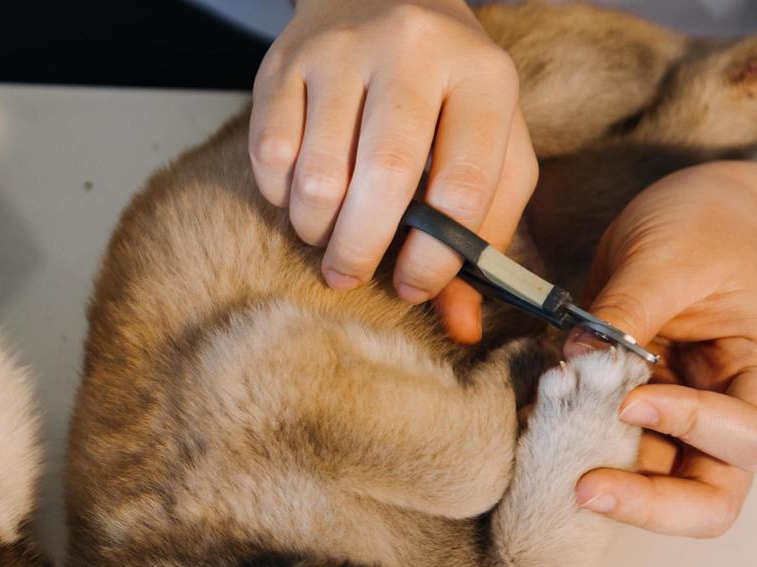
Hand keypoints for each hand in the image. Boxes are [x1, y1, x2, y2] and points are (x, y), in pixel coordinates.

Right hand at [249, 0, 536, 340]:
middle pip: (383, 181)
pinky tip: (302, 194)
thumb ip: (483, 234)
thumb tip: (462, 324)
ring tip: (328, 234)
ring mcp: (341, 53)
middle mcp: (413, 52)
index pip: (465, 186)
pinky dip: (282, 198)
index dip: (436, 258)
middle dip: (363, 250)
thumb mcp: (486, 147)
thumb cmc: (441, 93)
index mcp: (483, 76)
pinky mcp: (283, 65)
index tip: (415, 286)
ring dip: (317, 230)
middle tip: (352, 275)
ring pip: (318, 178)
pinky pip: (271, 160)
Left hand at [567, 163, 756, 536]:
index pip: (749, 437)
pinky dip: (568, 447)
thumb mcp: (669, 255)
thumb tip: (577, 358)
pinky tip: (533, 420)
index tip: (631, 400)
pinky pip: (602, 451)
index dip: (693, 428)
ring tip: (542, 444)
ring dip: (597, 478)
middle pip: (708, 501)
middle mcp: (722, 414)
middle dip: (648, 505)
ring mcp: (673, 422)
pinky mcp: (628, 415)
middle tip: (582, 486)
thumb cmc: (708, 227)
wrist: (702, 214)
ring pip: (649, 489)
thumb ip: (627, 310)